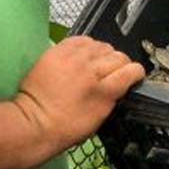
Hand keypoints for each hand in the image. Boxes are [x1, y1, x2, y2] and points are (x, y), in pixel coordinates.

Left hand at [13, 36, 144, 151]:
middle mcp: (92, 70)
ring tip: (96, 64)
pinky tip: (83, 55)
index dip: (136, 72)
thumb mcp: (99, 118)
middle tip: (111, 73)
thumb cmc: (66, 128)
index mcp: (105, 91)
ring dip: (103, 54)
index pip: (131, 70)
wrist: (33, 123)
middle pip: (118, 56)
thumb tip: (120, 83)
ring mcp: (74, 58)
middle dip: (120, 63)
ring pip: (101, 45)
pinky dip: (86, 46)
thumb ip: (112, 96)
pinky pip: (81, 39)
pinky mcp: (58, 51)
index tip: (134, 76)